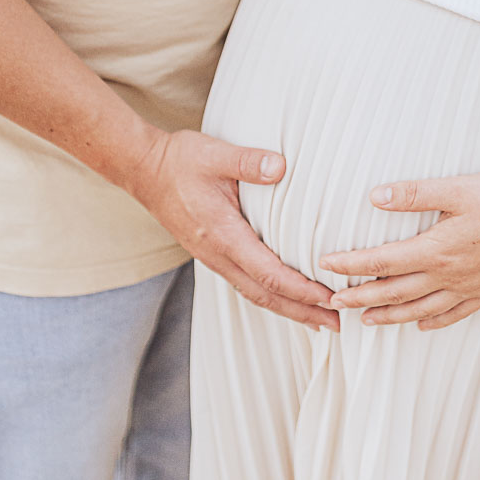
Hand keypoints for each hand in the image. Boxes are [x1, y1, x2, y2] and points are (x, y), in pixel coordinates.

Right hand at [132, 128, 337, 330]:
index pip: (267, 272)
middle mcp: (218, 253)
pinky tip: (284, 298)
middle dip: (302, 312)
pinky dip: (270, 296)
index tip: (327, 298)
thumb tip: (280, 167)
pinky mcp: (211, 253)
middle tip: (336, 325)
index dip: (299, 289)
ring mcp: (213, 257)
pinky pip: (245, 283)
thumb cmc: (179, 161)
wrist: (143, 169)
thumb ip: (248, 161)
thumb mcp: (215, 154)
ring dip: (288, 309)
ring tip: (318, 321)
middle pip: (265, 295)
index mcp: (223, 234)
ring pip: (254, 293)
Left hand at [321, 170, 479, 330]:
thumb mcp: (458, 188)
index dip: (351, 264)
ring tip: (366, 319)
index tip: (326, 264)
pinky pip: (454, 314)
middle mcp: (448, 275)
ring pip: (420, 309)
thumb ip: (415, 193)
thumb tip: (375, 197)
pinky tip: (422, 325)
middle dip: (361, 297)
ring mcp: (468, 287)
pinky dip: (433, 322)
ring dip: (389, 316)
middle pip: (394, 292)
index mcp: (436, 249)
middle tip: (332, 301)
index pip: (382, 261)